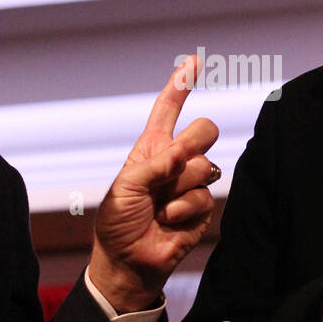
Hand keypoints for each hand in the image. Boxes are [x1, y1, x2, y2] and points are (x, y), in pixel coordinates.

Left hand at [90, 56, 219, 312]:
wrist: (127, 261)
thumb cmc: (118, 221)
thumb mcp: (126, 186)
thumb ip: (154, 164)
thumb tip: (184, 154)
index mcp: (152, 148)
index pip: (168, 109)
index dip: (181, 84)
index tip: (193, 60)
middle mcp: (174, 161)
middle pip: (204, 130)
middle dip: (196, 138)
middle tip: (178, 157)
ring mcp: (189, 184)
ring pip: (205, 165)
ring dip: (179, 185)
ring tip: (159, 205)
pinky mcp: (201, 209)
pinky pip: (204, 195)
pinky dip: (183, 208)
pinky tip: (168, 220)